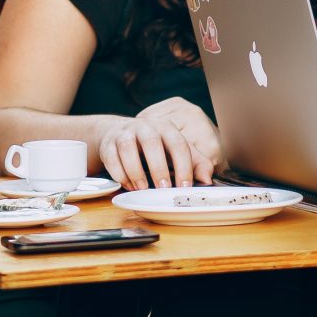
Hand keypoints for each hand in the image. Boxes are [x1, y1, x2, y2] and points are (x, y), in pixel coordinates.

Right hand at [98, 97, 216, 189]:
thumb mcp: (175, 151)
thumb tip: (208, 180)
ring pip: (128, 148)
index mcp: (167, 128)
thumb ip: (195, 163)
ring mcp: (125, 133)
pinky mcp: (108, 144)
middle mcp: (146, 127)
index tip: (185, 186)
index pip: (179, 144)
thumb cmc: (153, 145)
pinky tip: (126, 185)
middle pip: (152, 143)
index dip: (184, 166)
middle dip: (158, 167)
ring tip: (142, 189)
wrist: (119, 133)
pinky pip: (111, 157)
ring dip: (135, 171)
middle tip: (163, 188)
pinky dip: (119, 173)